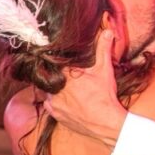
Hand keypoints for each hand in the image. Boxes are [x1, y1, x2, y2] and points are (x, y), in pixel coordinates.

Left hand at [42, 28, 126, 145]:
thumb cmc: (105, 96)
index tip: (63, 63)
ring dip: (55, 88)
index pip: (53, 62)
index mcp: (65, 74)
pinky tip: (65, 100)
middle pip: (50, 76)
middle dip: (57, 76)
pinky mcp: (54, 114)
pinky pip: (49, 103)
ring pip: (48, 90)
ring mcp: (53, 102)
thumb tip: (107, 31)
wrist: (106, 123)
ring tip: (67, 88)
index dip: (57, 62)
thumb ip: (103, 49)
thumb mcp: (104, 70)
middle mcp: (55, 87)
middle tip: (68, 77)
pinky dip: (55, 101)